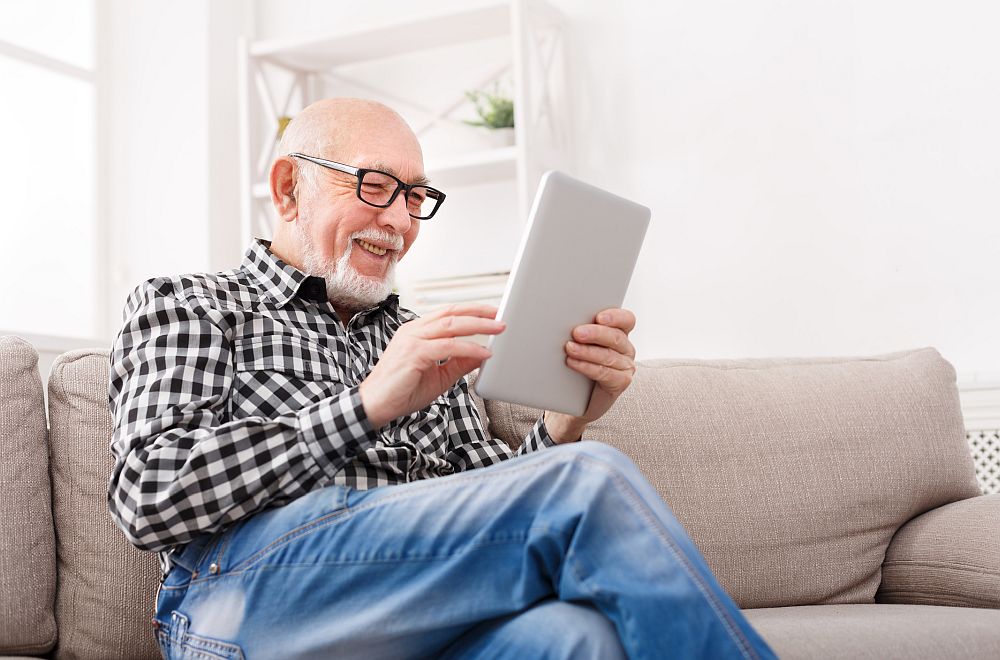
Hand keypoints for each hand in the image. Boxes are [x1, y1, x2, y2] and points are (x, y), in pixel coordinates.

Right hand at [359, 304, 504, 427]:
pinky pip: (448, 347)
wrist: (376, 405)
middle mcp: (413, 330)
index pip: (448, 314)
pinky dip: (469, 348)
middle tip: (500, 316)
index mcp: (416, 331)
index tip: (492, 314)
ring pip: (451, 325)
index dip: (471, 311)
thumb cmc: (401, 391)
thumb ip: (459, 363)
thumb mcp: (440, 376)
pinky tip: (483, 352)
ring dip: (478, 326)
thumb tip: (483, 354)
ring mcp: (412, 340)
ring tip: (498, 329)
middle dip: (479, 312)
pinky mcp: (414, 353)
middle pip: (452, 313)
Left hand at [545, 308, 636, 442]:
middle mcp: (626, 348)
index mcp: (620, 332)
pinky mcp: (621, 382)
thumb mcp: (579, 343)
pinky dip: (587, 367)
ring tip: (569, 348)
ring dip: (587, 351)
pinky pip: (605, 373)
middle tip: (576, 332)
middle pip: (616, 337)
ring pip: (609, 356)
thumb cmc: (577, 364)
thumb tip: (560, 318)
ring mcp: (625, 366)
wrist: (576, 398)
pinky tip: (573, 363)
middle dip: (595, 333)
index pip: (626, 319)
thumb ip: (579, 330)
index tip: (599, 317)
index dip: (615, 316)